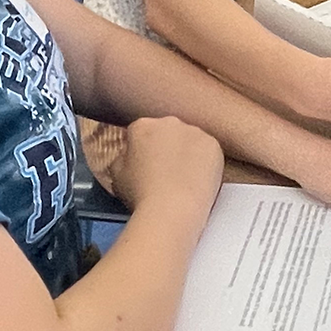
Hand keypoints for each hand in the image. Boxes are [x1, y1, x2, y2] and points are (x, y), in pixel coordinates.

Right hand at [103, 115, 224, 215]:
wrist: (172, 208)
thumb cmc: (141, 194)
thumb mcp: (116, 174)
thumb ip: (122, 156)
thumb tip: (130, 153)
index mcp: (143, 126)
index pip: (141, 131)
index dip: (143, 150)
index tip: (147, 164)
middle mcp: (169, 122)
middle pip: (167, 131)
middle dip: (166, 147)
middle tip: (166, 171)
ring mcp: (194, 132)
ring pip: (190, 139)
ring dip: (187, 152)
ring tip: (183, 177)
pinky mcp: (213, 145)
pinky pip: (207, 150)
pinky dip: (204, 161)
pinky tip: (197, 178)